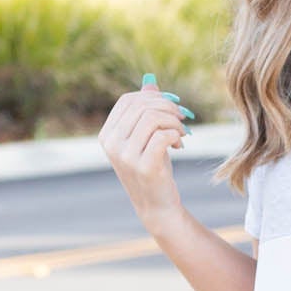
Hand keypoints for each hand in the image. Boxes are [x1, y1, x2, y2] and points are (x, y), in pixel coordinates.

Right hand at [97, 73, 190, 227]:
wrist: (157, 206)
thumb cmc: (153, 168)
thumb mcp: (147, 138)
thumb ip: (145, 111)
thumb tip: (150, 84)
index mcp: (108, 135)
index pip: (128, 100)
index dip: (153, 97)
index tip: (171, 106)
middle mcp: (112, 144)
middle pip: (142, 106)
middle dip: (168, 107)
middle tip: (182, 118)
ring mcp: (126, 156)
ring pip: (153, 118)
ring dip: (174, 122)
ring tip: (181, 133)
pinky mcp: (144, 167)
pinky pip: (163, 135)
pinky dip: (176, 135)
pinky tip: (179, 144)